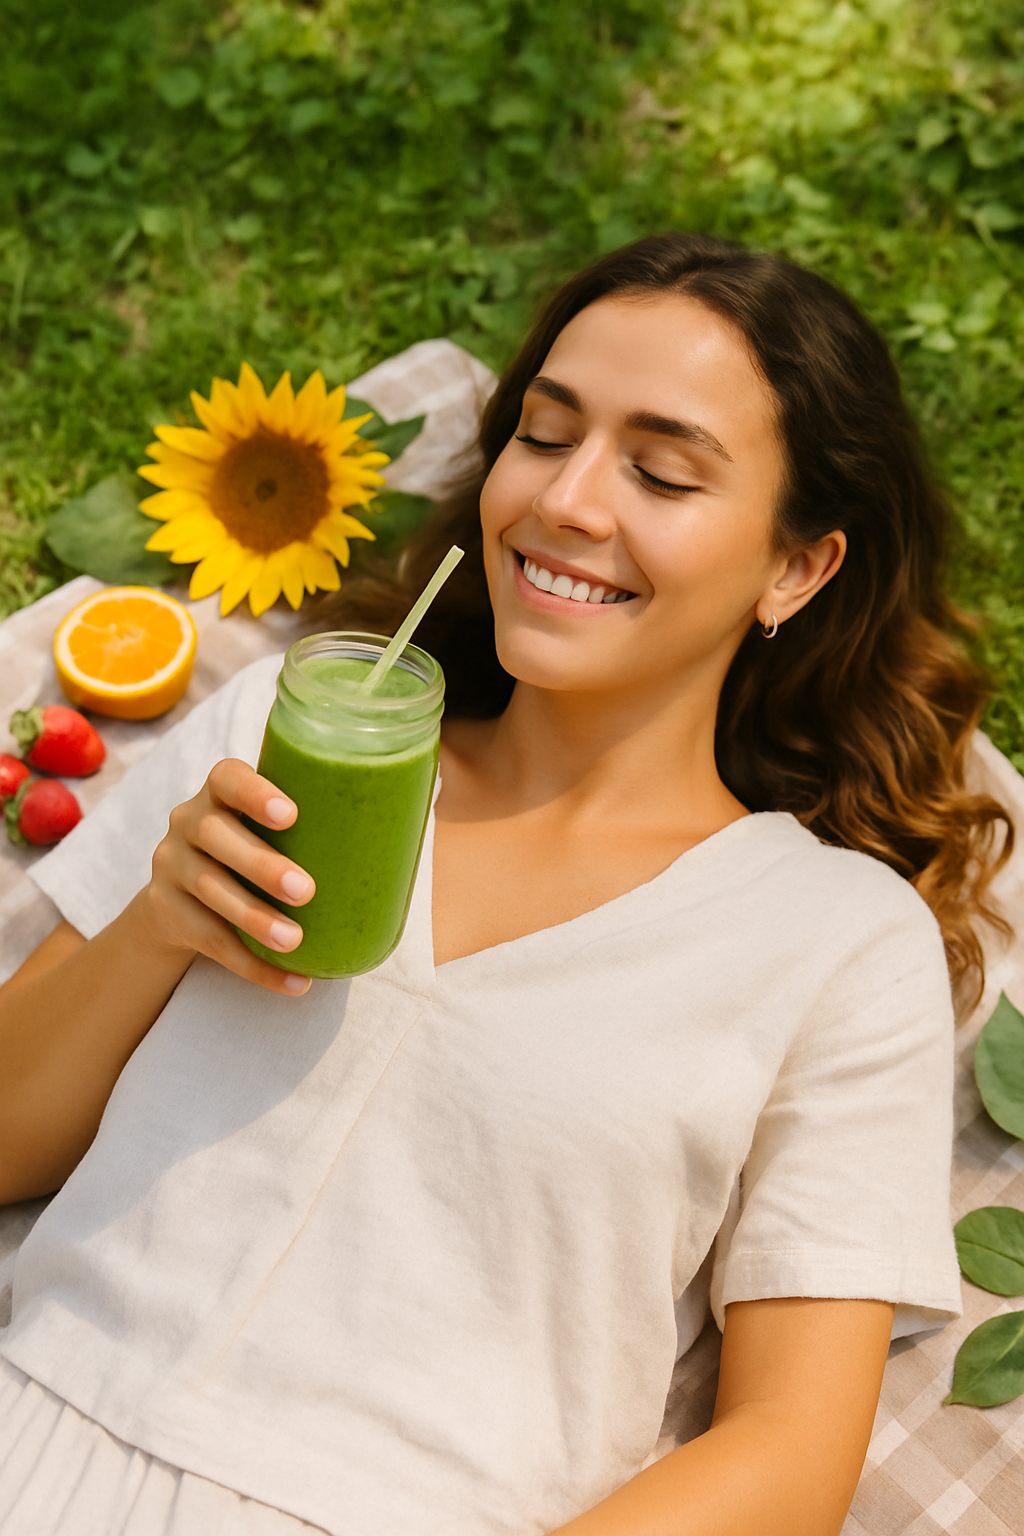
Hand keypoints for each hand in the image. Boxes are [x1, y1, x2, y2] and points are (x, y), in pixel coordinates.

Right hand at [136, 757, 314, 995]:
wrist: (180, 899)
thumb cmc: (258, 850)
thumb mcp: (274, 828)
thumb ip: (324, 816)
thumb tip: (421, 812)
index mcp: (220, 793)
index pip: (226, 777)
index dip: (254, 792)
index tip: (291, 813)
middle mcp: (187, 823)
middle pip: (214, 837)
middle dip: (261, 864)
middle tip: (306, 890)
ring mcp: (171, 869)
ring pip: (209, 892)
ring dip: (255, 919)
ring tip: (296, 941)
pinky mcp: (167, 914)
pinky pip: (210, 943)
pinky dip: (253, 967)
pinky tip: (293, 984)